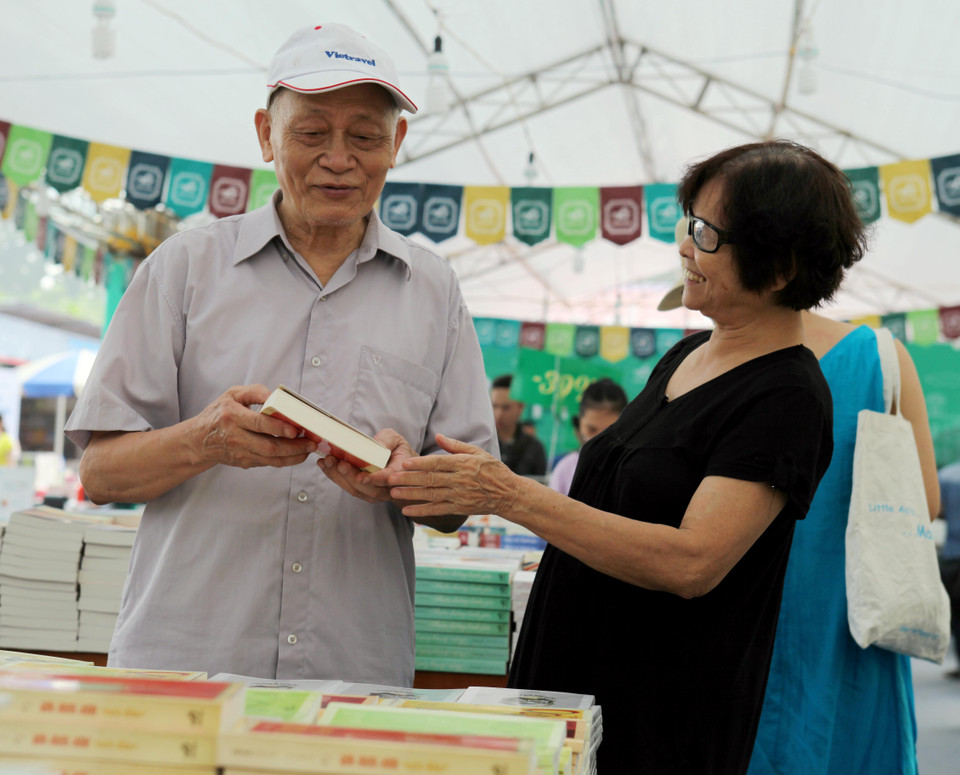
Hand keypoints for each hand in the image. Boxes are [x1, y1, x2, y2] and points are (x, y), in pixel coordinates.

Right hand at [192, 384, 317, 468]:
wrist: (199, 440)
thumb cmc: (219, 414)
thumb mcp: (232, 394)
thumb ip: (255, 391)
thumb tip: (276, 395)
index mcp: (232, 417)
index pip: (258, 424)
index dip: (279, 428)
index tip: (296, 430)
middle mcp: (235, 437)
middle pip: (268, 446)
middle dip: (293, 446)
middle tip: (311, 442)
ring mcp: (240, 452)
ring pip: (271, 458)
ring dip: (293, 455)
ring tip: (309, 449)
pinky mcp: (245, 462)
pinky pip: (269, 463)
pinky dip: (286, 460)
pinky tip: (298, 454)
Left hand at [319, 428, 416, 503]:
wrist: (397, 466)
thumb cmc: (396, 450)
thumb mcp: (396, 440)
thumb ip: (387, 441)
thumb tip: (376, 445)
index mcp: (398, 473)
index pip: (387, 479)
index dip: (374, 479)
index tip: (361, 477)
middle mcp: (387, 488)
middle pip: (368, 488)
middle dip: (351, 477)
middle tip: (340, 464)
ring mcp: (374, 492)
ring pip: (355, 490)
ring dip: (339, 476)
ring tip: (329, 461)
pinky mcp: (361, 492)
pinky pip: (347, 487)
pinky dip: (334, 476)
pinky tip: (324, 464)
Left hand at [387, 434, 519, 518]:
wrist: (508, 494)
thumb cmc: (493, 470)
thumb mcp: (477, 452)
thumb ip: (456, 445)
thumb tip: (438, 436)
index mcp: (463, 464)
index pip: (438, 463)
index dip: (420, 463)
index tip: (404, 463)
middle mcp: (460, 480)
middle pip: (430, 479)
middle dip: (409, 479)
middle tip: (391, 478)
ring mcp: (459, 495)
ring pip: (431, 495)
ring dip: (411, 494)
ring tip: (394, 492)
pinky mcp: (459, 508)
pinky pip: (438, 510)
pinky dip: (422, 511)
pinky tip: (408, 511)